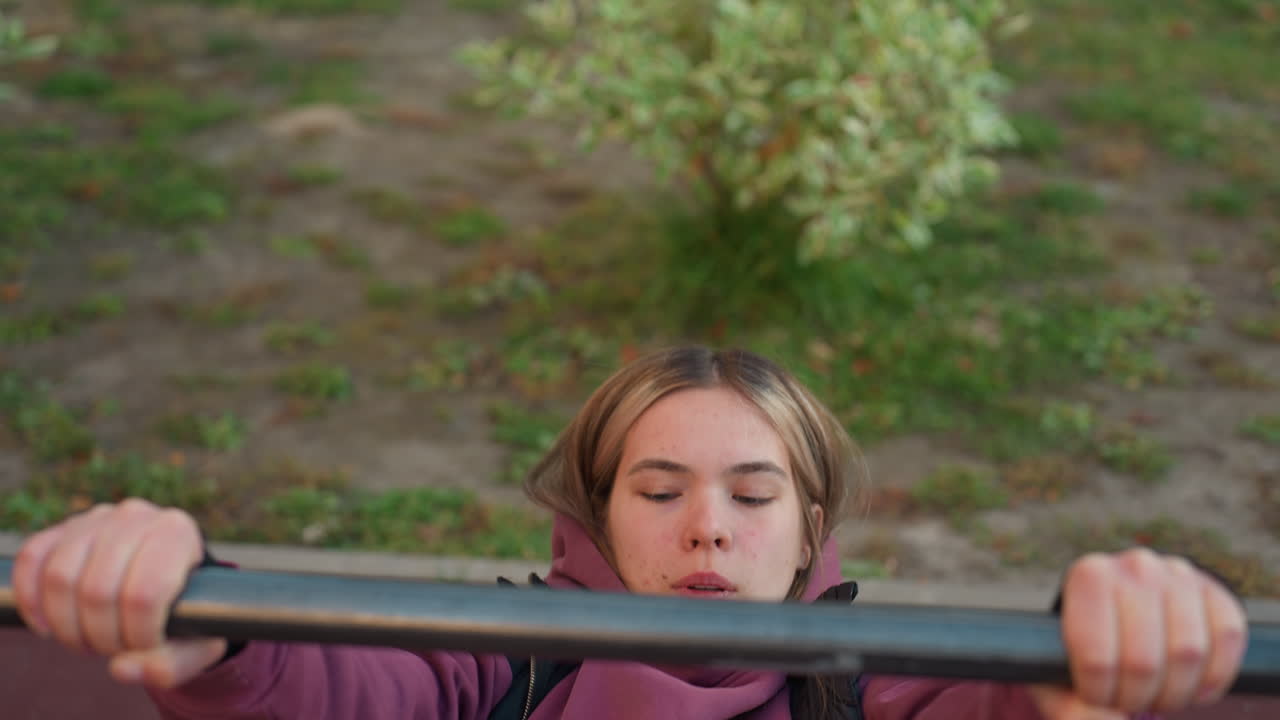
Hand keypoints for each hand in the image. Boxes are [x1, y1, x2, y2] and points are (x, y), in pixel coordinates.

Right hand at [12, 498, 227, 687]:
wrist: (167, 581)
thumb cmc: (186, 613)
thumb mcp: (198, 643)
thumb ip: (173, 664)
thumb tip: (121, 668)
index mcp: (177, 534)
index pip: (144, 594)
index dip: (137, 636)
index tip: (145, 647)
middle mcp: (137, 516)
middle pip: (97, 590)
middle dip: (101, 636)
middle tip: (113, 648)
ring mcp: (97, 518)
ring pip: (59, 577)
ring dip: (66, 626)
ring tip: (87, 641)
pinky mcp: (63, 529)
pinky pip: (31, 558)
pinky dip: (31, 600)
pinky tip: (46, 627)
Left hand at [1029, 548, 1248, 718]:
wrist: (1119, 618)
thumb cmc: (1083, 649)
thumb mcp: (1058, 672)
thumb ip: (1069, 706)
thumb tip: (1103, 719)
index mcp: (1088, 578)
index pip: (1096, 659)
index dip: (1099, 694)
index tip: (1095, 695)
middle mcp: (1134, 565)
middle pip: (1144, 662)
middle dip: (1137, 698)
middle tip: (1128, 700)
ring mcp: (1179, 573)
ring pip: (1189, 653)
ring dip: (1175, 693)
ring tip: (1156, 694)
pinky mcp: (1215, 590)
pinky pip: (1228, 639)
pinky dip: (1213, 677)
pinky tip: (1192, 686)